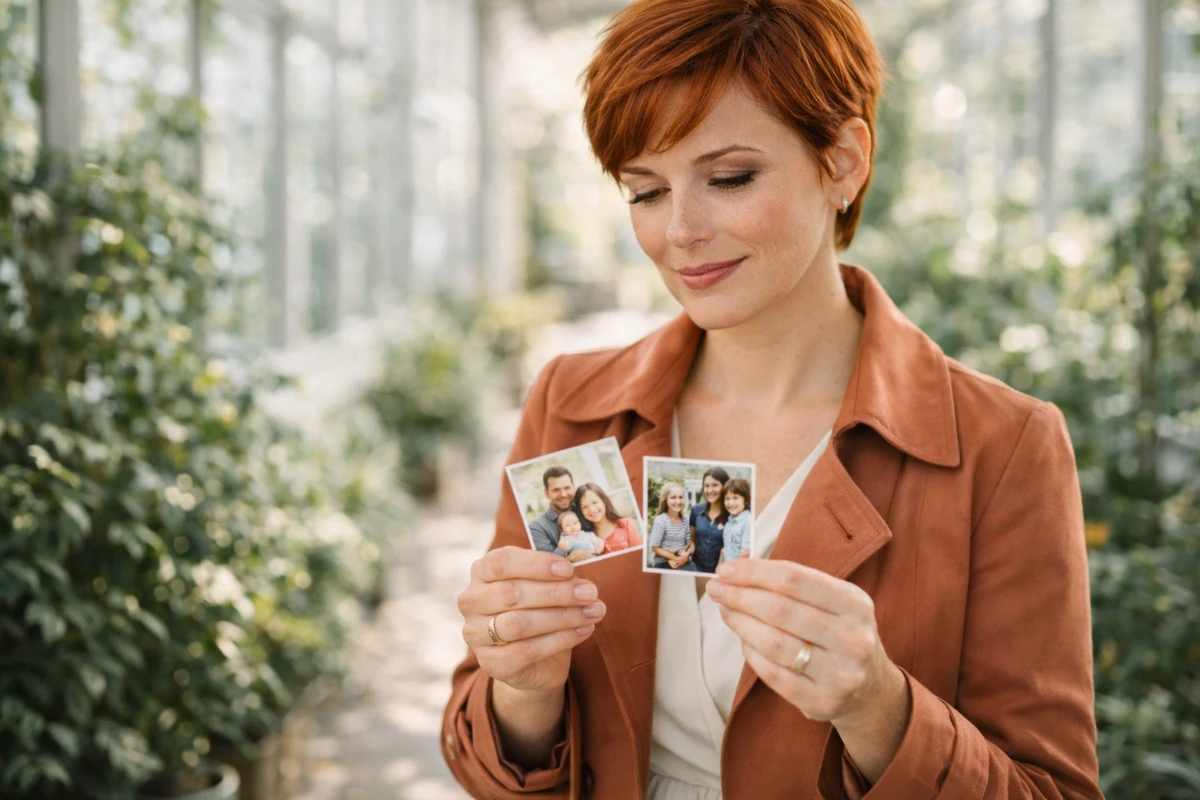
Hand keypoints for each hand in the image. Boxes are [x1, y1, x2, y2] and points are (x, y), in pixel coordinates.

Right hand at [457, 546, 604, 693]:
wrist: (536, 658)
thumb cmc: (540, 609)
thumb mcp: (545, 585)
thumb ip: (556, 577)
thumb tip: (582, 583)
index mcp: (481, 572)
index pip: (501, 562)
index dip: (536, 564)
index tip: (568, 569)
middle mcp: (471, 601)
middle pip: (512, 593)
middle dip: (556, 593)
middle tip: (590, 593)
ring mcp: (476, 634)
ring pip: (519, 623)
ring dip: (562, 617)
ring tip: (593, 612)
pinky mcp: (491, 663)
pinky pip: (527, 651)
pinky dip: (561, 639)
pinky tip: (584, 631)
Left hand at [705, 559, 901, 726]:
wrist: (872, 688)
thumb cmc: (839, 632)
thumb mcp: (832, 601)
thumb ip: (792, 583)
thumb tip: (739, 564)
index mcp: (854, 603)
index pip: (794, 579)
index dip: (754, 572)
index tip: (726, 568)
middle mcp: (853, 638)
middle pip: (780, 610)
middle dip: (740, 596)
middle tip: (716, 589)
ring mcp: (840, 674)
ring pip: (774, 643)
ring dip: (740, 623)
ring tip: (725, 610)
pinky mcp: (823, 702)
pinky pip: (774, 674)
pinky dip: (751, 654)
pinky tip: (742, 640)